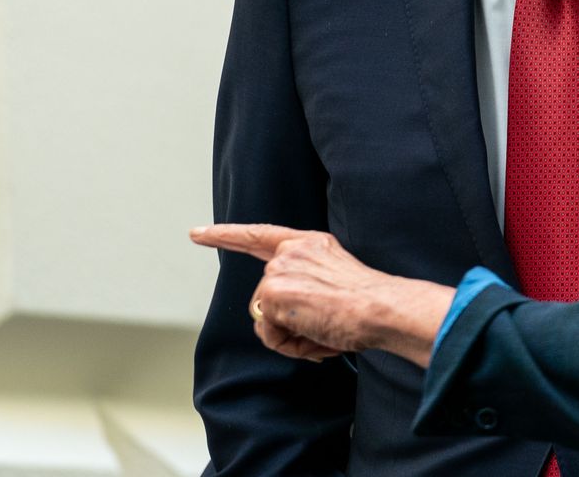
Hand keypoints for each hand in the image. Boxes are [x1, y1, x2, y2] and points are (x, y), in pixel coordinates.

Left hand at [190, 224, 454, 367]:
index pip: (258, 236)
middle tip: (323, 330)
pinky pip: (268, 334)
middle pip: (265, 298)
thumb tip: (279, 317)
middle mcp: (290, 251)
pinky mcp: (273, 293)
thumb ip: (305, 284)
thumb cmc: (369, 303)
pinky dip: (290, 345)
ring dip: (291, 336)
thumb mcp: (334, 279)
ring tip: (323, 333)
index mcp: (308, 243)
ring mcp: (280, 270)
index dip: (225, 235)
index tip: (196, 233)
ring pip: (266, 318)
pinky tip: (316, 337)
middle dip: (287, 323)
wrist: (381, 308)